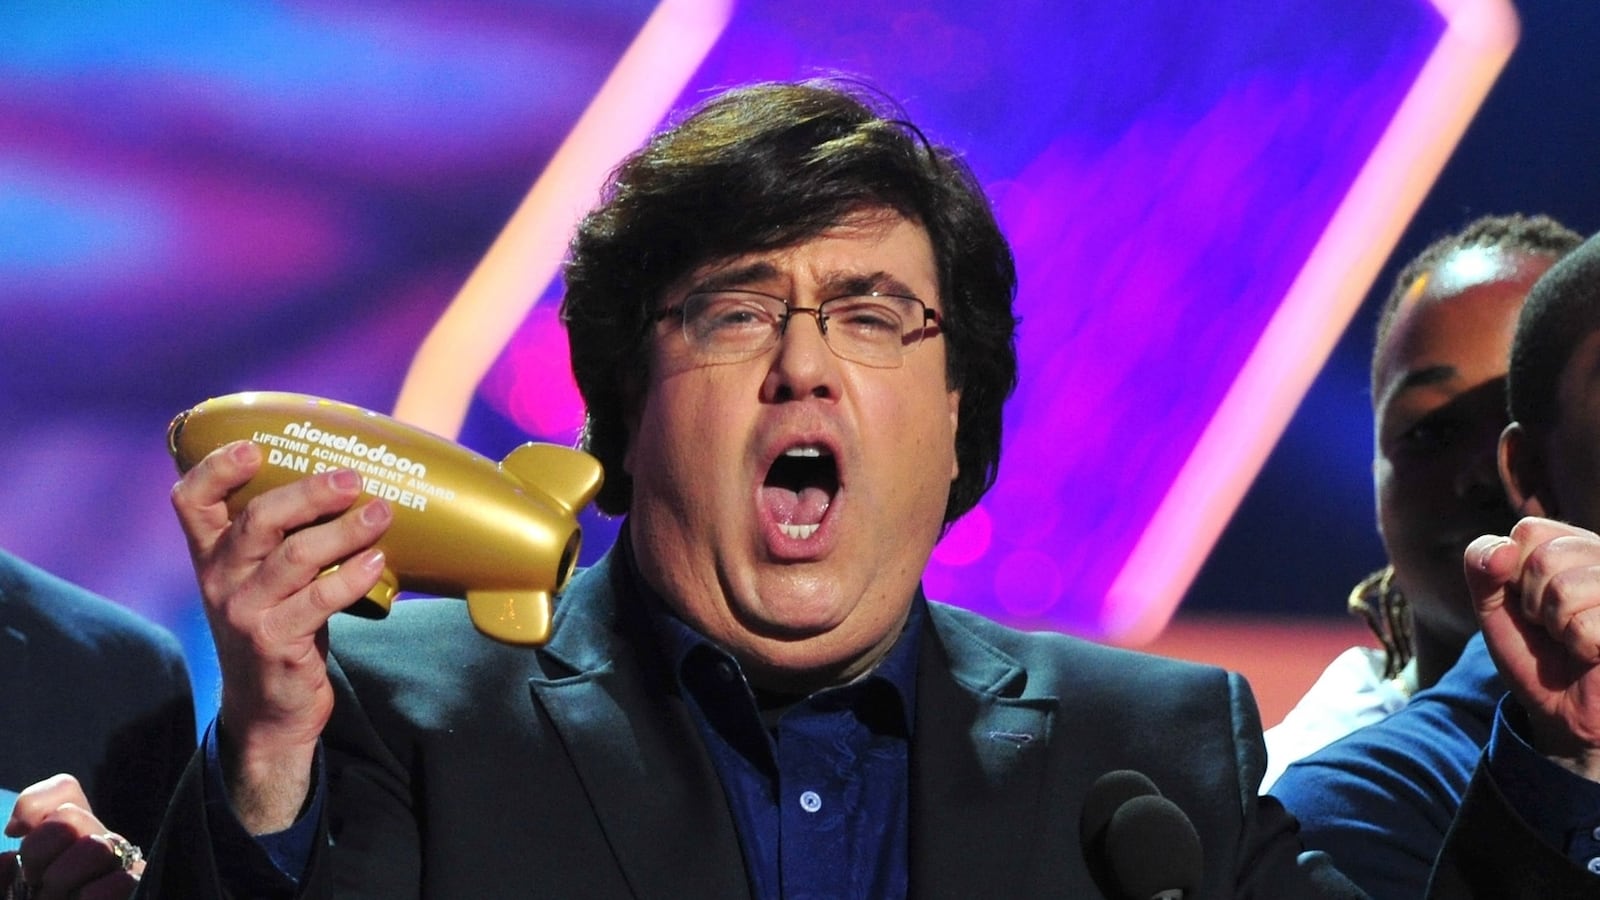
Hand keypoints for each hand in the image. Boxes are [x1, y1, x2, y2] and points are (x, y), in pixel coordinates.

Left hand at [2, 774, 140, 899]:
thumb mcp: (6, 883)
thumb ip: (3, 863)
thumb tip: (16, 829)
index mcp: (72, 837)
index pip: (65, 790)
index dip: (35, 805)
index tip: (14, 831)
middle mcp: (102, 844)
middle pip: (70, 818)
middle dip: (39, 850)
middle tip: (33, 879)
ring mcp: (123, 866)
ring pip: (95, 848)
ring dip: (62, 878)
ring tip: (56, 898)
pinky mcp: (139, 889)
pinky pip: (121, 883)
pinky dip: (93, 896)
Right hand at [171, 440, 392, 830]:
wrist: (268, 708)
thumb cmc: (278, 625)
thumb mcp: (263, 579)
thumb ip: (283, 537)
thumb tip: (350, 481)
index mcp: (211, 556)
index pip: (191, 502)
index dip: (215, 469)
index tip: (252, 446)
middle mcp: (220, 580)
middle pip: (257, 520)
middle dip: (308, 492)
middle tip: (352, 478)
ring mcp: (245, 612)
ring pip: (296, 556)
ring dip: (345, 530)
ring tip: (382, 513)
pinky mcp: (276, 642)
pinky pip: (320, 600)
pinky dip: (353, 576)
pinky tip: (380, 560)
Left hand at [1465, 516, 1599, 777]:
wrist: (1562, 708)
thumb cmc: (1533, 652)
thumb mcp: (1493, 605)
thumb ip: (1482, 566)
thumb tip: (1502, 549)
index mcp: (1576, 544)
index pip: (1529, 531)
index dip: (1513, 573)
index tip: (1527, 602)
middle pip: (1546, 558)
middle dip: (1533, 602)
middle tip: (1551, 626)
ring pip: (1566, 589)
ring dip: (1557, 625)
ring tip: (1572, 638)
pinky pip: (1589, 625)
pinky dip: (1580, 646)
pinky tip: (1593, 653)